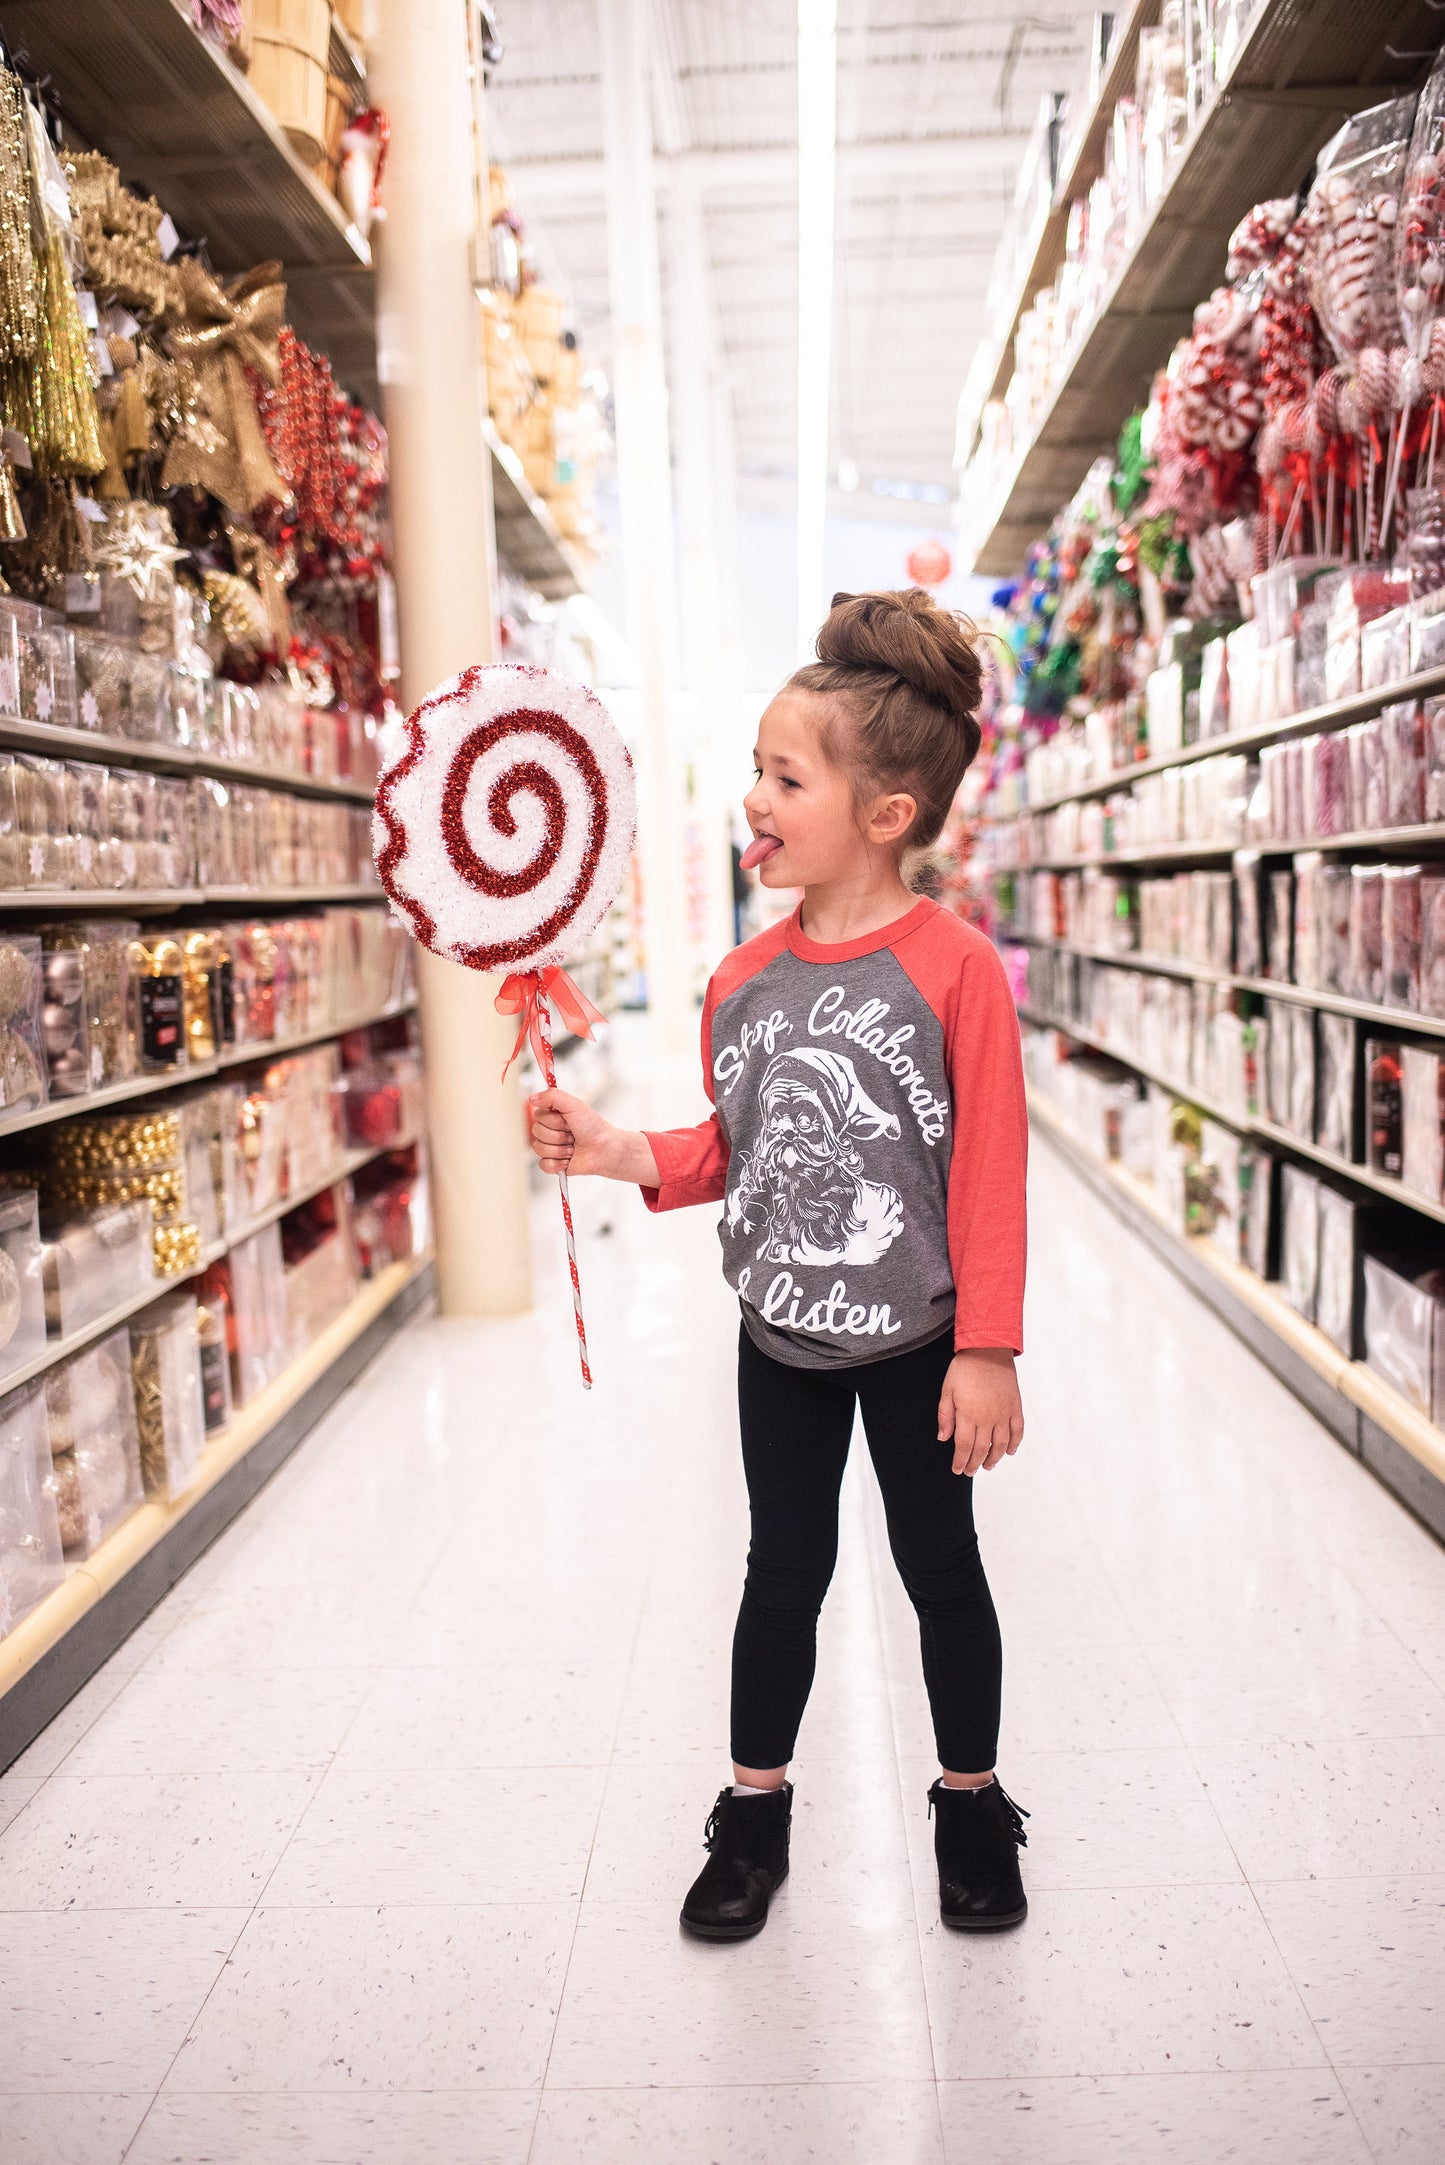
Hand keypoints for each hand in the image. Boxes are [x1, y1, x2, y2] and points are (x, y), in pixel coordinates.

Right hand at [527, 1087, 657, 1183]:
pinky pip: (543, 1165)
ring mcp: (551, 1148)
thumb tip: (531, 1097)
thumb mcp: (574, 1104)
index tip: (568, 1120)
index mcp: (553, 1116)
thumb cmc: (593, 1127)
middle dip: (557, 1135)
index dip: (553, 1120)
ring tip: (572, 1148)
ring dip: (559, 1149)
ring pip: (538, 1148)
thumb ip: (552, 1096)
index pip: (538, 1116)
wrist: (605, 1149)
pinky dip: (557, 1163)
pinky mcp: (554, 1164)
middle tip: (572, 1135)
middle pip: (536, 1132)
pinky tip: (568, 1160)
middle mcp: (551, 1131)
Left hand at [937, 1348, 1023, 1476]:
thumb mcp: (947, 1390)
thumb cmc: (964, 1368)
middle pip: (981, 1449)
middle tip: (970, 1471)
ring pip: (1000, 1445)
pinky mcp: (1015, 1407)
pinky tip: (1009, 1451)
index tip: (958, 1470)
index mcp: (968, 1415)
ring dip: (994, 1458)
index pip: (963, 1447)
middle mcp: (987, 1418)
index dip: (960, 1461)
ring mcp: (1003, 1413)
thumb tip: (943, 1437)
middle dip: (974, 1464)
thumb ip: (945, 1416)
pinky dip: (1014, 1444)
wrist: (988, 1349)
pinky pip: (1017, 1431)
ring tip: (988, 1465)